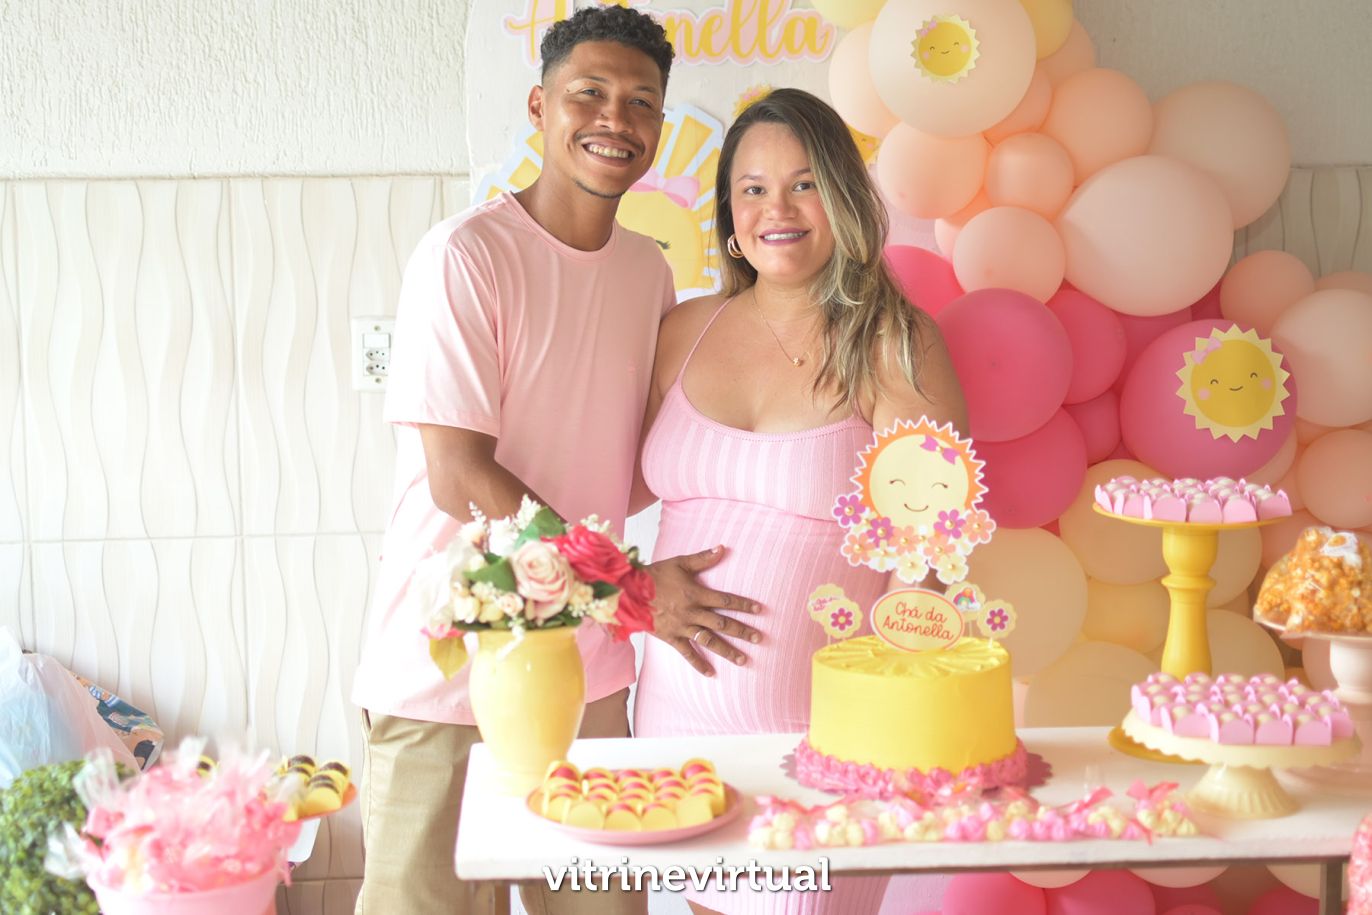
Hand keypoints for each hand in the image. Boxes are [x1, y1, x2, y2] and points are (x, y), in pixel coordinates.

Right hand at [647, 546, 761, 676]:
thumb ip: (703, 559)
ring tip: (743, 660)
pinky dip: (699, 664)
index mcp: (697, 594)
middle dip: (742, 631)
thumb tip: (723, 548)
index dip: (743, 605)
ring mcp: (682, 627)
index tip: (759, 611)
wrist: (629, 592)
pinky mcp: (671, 637)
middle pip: (723, 623)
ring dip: (727, 651)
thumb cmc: (655, 575)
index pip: (726, 601)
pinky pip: (687, 653)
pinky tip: (711, 674)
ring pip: (709, 641)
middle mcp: (693, 613)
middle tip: (759, 639)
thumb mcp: (680, 563)